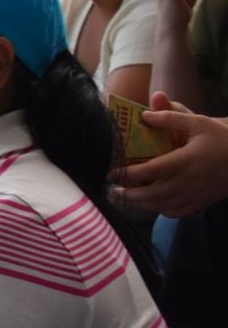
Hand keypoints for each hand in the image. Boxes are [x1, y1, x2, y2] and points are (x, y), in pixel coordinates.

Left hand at [112, 95, 227, 216]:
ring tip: (126, 198)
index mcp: (185, 160)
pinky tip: (153, 205)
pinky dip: (163, 211)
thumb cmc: (223, 138)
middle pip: (153, 194)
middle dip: (130, 194)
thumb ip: (171, 117)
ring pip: (164, 206)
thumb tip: (144, 115)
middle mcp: (189, 181)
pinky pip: (180, 212)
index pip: (150, 170)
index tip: (111, 172)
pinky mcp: (204, 201)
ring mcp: (197, 194)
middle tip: (112, 190)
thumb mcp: (199, 122)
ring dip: (142, 205)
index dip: (128, 173)